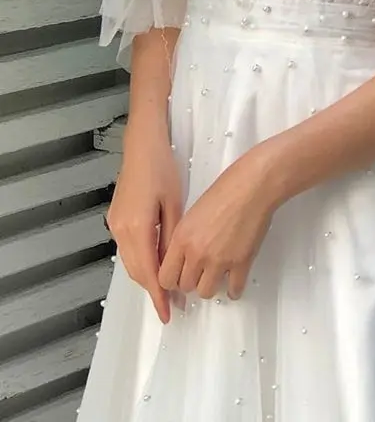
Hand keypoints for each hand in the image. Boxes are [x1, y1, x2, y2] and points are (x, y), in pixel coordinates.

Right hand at [107, 123, 182, 323]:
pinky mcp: (116, 217)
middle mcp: (121, 230)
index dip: (158, 296)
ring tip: (167, 288)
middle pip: (136, 270)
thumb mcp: (175, 204)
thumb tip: (175, 266)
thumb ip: (172, 238)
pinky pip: (128, 248)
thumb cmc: (162, 169)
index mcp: (137, 228)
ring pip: (130, 261)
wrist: (142, 145)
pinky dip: (140, 260)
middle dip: (153, 290)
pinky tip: (156, 261)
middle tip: (173, 304)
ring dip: (146, 276)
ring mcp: (115, 223)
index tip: (168, 313)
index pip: (148, 273)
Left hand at [158, 150, 271, 300]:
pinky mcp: (241, 263)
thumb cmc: (228, 190)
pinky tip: (233, 283)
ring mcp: (219, 260)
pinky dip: (233, 289)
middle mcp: (197, 252)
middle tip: (197, 275)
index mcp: (182, 237)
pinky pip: (234, 290)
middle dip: (190, 281)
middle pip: (185, 286)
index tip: (177, 278)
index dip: (171, 279)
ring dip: (210, 285)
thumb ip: (185, 237)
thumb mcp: (194, 212)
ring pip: (205, 292)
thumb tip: (182, 255)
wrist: (253, 186)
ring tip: (215, 277)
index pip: (165, 277)